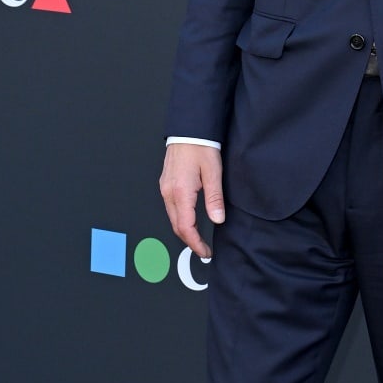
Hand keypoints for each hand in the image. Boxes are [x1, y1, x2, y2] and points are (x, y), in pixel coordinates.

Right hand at [159, 143, 224, 259]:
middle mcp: (169, 192)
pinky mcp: (166, 185)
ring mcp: (165, 189)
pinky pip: (171, 208)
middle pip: (177, 226)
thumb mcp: (213, 172)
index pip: (186, 227)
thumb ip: (214, 198)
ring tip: (199, 239)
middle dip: (190, 241)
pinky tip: (190, 221)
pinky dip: (180, 220)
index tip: (205, 252)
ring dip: (185, 231)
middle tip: (204, 250)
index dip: (195, 244)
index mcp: (180, 192)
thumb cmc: (201, 147)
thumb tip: (217, 219)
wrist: (189, 131)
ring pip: (173, 218)